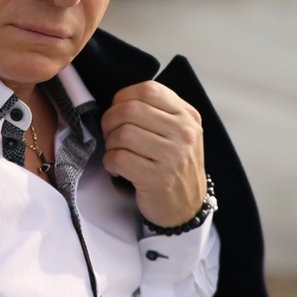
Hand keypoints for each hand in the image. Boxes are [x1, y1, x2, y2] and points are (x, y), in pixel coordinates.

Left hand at [100, 80, 205, 227]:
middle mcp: (183, 133)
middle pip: (130, 110)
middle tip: (111, 133)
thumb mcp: (179, 132)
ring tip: (117, 152)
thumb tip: (121, 100)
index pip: (148, 90)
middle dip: (110, 120)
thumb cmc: (175, 165)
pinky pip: (119, 158)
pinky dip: (110, 163)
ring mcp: (172, 156)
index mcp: (187, 116)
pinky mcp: (158, 178)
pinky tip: (117, 168)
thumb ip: (159, 111)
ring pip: (123, 133)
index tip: (118, 111)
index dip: (123, 97)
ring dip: (110, 144)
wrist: (187, 207)